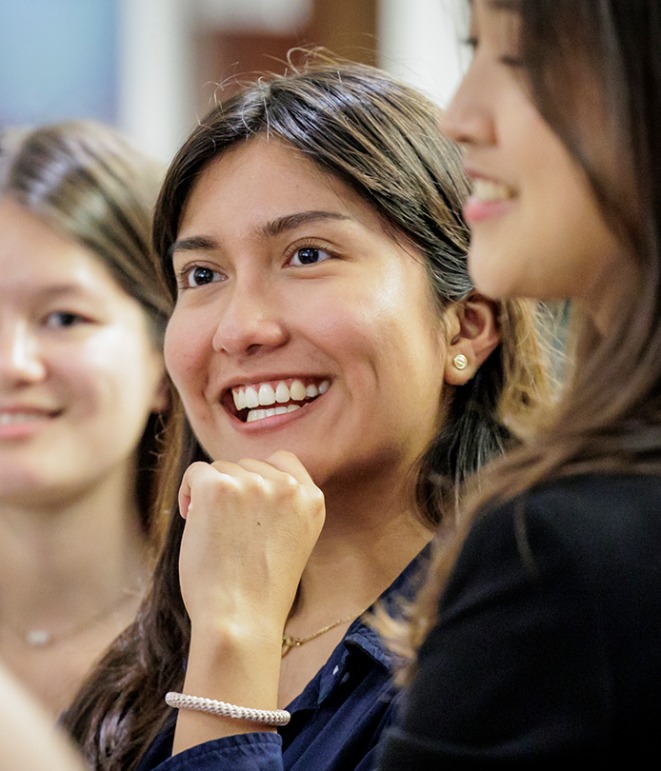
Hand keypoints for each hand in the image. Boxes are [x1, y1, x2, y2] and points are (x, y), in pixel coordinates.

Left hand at [177, 450, 325, 640]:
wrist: (240, 620)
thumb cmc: (260, 591)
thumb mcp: (293, 540)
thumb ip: (282, 506)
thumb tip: (248, 476)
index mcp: (312, 500)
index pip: (284, 461)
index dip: (260, 479)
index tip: (248, 507)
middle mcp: (287, 487)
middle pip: (249, 465)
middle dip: (234, 490)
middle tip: (228, 529)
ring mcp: (254, 484)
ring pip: (222, 469)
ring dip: (212, 494)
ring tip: (213, 532)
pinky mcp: (219, 487)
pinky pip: (196, 472)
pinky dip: (189, 492)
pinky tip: (191, 518)